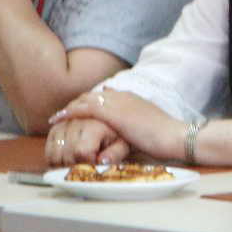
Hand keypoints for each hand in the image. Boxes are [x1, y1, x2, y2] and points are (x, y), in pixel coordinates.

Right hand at [44, 114, 126, 166]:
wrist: (117, 116)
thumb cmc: (121, 135)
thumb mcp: (124, 145)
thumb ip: (115, 154)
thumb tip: (101, 161)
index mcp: (95, 125)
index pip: (81, 151)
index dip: (86, 163)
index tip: (94, 165)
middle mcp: (77, 120)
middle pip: (66, 152)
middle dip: (75, 165)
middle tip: (85, 167)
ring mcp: (66, 121)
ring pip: (54, 148)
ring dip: (61, 162)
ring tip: (75, 164)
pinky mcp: (59, 123)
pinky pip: (50, 141)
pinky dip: (53, 154)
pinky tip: (63, 160)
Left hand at [46, 85, 182, 164]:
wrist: (174, 136)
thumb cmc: (165, 136)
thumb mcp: (146, 125)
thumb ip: (132, 123)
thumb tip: (119, 128)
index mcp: (130, 97)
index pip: (101, 96)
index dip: (87, 103)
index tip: (77, 111)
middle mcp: (121, 95)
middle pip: (90, 96)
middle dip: (75, 105)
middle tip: (62, 116)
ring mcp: (116, 102)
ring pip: (84, 100)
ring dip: (69, 108)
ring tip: (57, 117)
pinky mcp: (111, 112)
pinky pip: (83, 109)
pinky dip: (70, 113)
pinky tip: (60, 119)